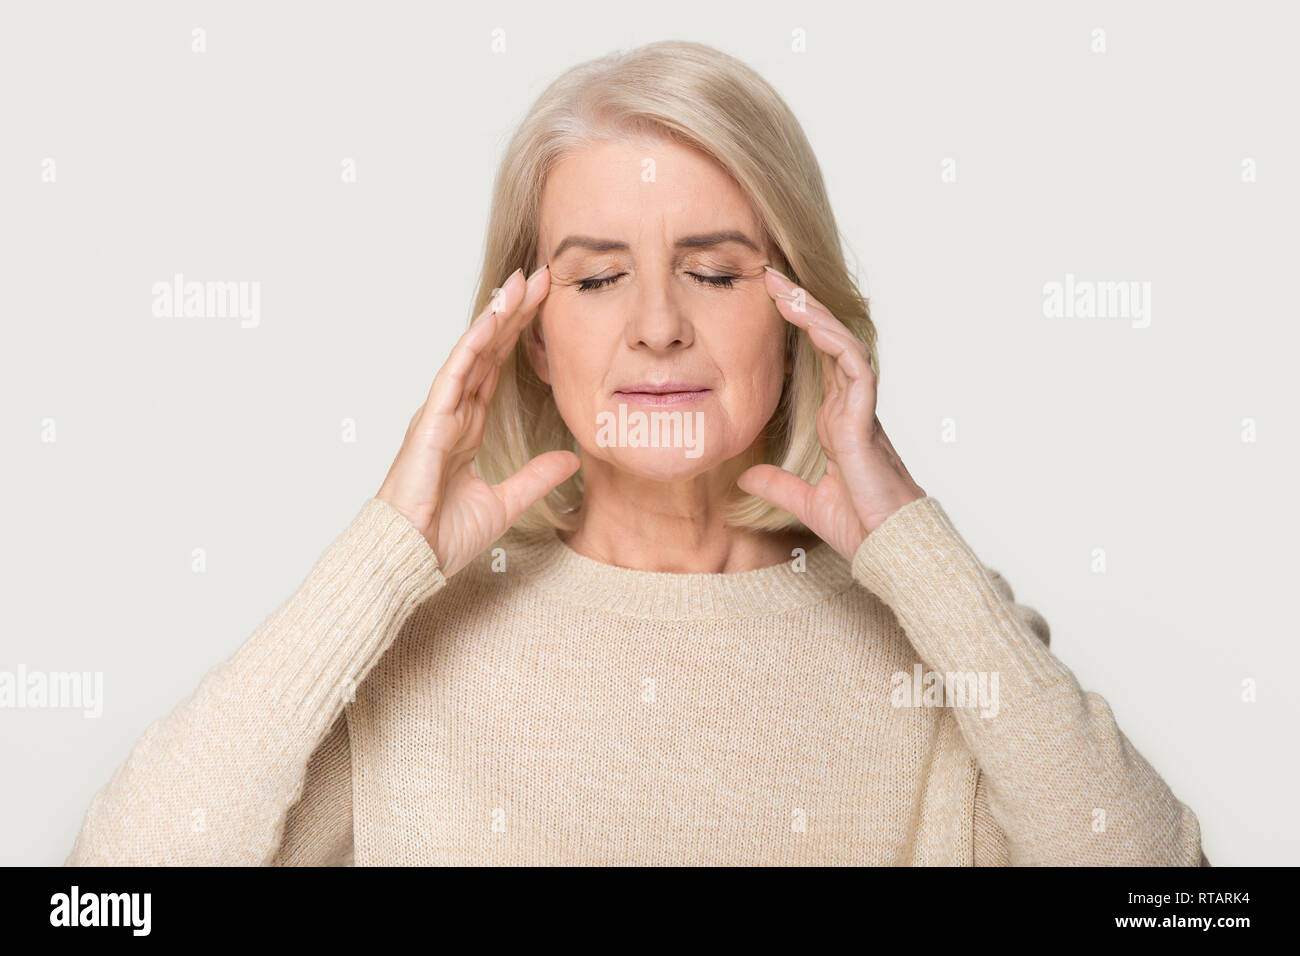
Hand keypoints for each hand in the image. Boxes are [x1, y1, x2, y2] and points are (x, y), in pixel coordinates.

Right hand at [377, 264, 579, 577]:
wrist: (411, 558)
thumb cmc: (442, 537)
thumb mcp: (504, 503)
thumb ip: (535, 477)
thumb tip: (571, 459)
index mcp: (466, 428)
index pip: (498, 368)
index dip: (520, 334)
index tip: (545, 303)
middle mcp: (452, 413)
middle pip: (488, 350)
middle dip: (513, 312)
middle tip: (541, 274)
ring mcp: (439, 414)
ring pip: (472, 353)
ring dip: (496, 316)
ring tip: (521, 282)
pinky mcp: (431, 423)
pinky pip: (454, 376)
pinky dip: (472, 346)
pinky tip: (491, 321)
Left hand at [736, 266, 926, 561]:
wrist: (886, 546)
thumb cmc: (860, 526)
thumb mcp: (805, 502)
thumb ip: (778, 485)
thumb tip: (746, 477)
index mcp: (837, 420)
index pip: (817, 360)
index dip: (798, 329)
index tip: (771, 301)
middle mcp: (850, 408)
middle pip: (828, 341)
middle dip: (802, 306)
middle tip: (772, 275)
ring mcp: (861, 410)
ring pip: (842, 345)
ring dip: (815, 314)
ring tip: (786, 286)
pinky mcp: (866, 420)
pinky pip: (856, 368)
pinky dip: (836, 342)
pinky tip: (814, 322)